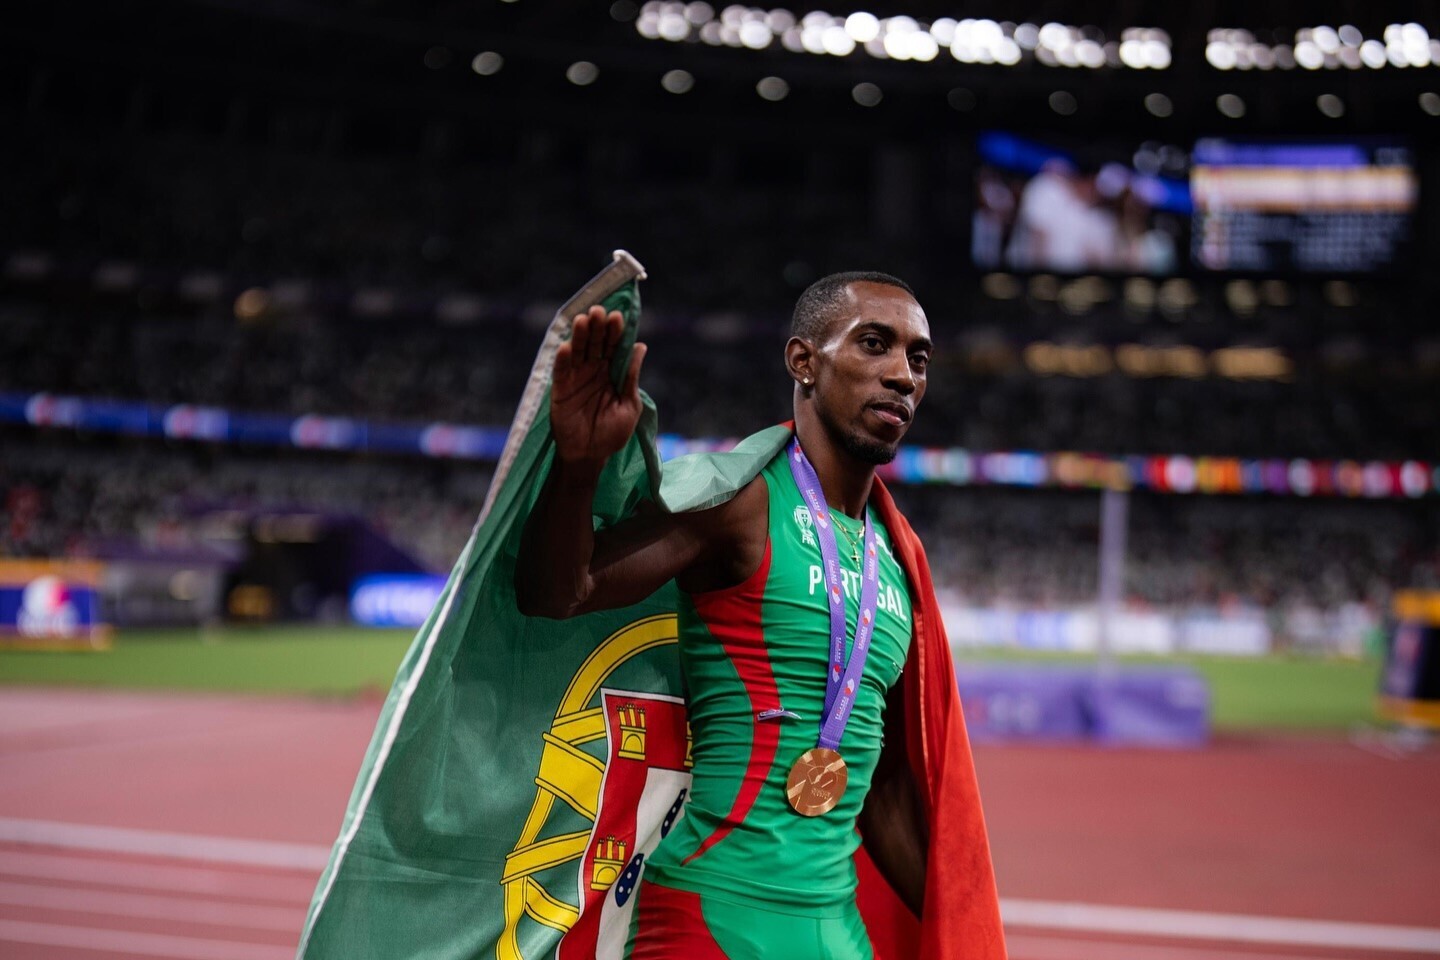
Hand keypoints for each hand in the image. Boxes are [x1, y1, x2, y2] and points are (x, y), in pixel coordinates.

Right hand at [551, 305, 646, 467]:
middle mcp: (594, 370)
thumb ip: (631, 377)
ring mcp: (576, 378)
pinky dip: (563, 359)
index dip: (615, 332)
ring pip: (578, 351)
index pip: (614, 346)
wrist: (591, 455)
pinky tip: (567, 347)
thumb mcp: (630, 405)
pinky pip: (561, 371)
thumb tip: (641, 347)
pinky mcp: (560, 389)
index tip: (618, 317)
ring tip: (583, 320)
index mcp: (612, 372)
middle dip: (597, 327)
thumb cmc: (613, 433)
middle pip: (595, 343)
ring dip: (580, 336)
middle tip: (599, 312)